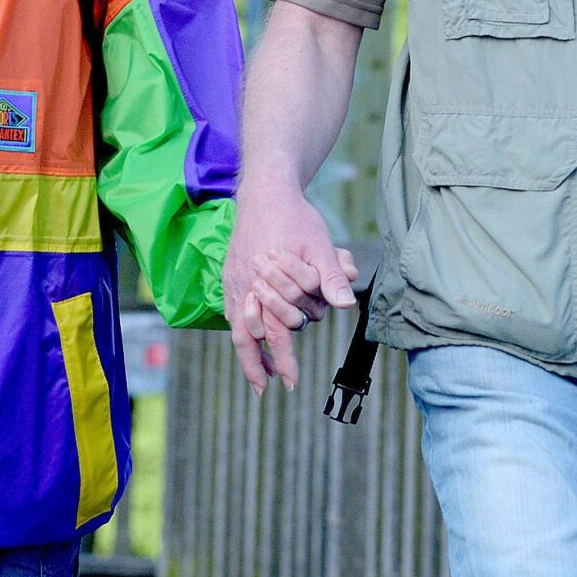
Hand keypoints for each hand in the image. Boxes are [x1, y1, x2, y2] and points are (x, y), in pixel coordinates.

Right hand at [224, 185, 359, 394]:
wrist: (265, 192)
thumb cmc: (295, 218)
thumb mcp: (319, 245)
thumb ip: (330, 276)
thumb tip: (345, 305)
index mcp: (266, 284)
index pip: (275, 334)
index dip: (282, 362)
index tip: (290, 383)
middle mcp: (245, 288)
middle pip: (254, 337)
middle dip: (264, 364)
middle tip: (274, 385)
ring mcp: (235, 283)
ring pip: (239, 329)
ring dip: (251, 354)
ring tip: (262, 374)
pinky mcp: (232, 276)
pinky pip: (232, 312)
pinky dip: (243, 331)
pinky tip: (253, 340)